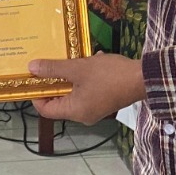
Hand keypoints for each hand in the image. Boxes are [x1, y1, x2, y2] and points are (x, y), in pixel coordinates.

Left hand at [28, 52, 143, 124]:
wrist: (143, 78)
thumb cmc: (109, 75)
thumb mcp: (78, 68)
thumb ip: (53, 69)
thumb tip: (31, 68)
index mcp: (75, 111)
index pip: (46, 110)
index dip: (36, 94)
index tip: (33, 78)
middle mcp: (84, 115)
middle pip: (60, 101)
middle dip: (54, 82)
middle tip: (47, 65)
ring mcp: (95, 109)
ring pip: (74, 93)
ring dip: (70, 77)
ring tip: (68, 59)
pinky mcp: (105, 101)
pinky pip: (87, 91)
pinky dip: (84, 77)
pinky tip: (89, 60)